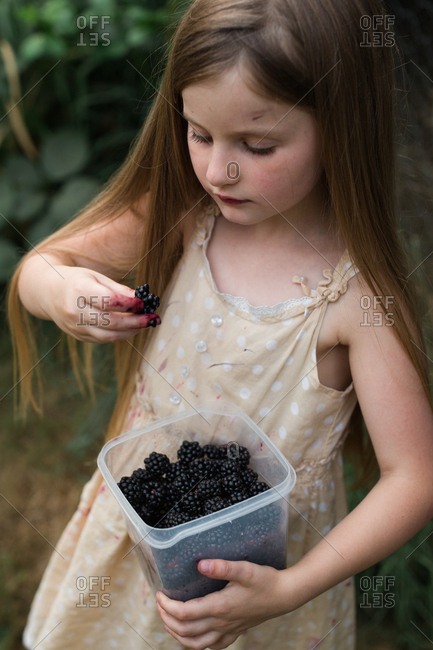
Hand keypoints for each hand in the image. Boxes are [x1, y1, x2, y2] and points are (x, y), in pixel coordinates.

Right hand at [40, 266, 159, 342]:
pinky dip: (120, 335)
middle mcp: (74, 310)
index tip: (143, 303)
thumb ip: (118, 289)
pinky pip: (103, 339)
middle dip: (135, 322)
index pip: (108, 300)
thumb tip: (141, 299)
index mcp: (78, 290)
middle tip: (153, 318)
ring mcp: (75, 326)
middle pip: (110, 321)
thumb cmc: (76, 280)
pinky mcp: (78, 336)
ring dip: (131, 332)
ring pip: (108, 335)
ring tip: (146, 324)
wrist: (48, 293)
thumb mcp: (95, 276)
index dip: (128, 303)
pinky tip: (132, 328)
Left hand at [156, 559, 289, 649]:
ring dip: (178, 635)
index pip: (184, 613)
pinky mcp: (235, 632)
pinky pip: (212, 646)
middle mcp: (221, 623)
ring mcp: (228, 630)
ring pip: (196, 644)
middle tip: (160, 604)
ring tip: (168, 622)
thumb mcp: (244, 569)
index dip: (167, 606)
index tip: (159, 594)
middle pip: (185, 630)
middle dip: (167, 619)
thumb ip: (221, 567)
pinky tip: (193, 635)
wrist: (284, 595)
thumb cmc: (265, 581)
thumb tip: (200, 564)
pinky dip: (196, 644)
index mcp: (219, 607)